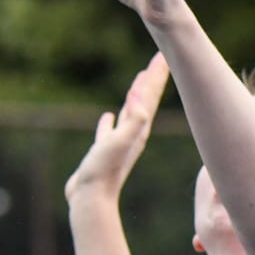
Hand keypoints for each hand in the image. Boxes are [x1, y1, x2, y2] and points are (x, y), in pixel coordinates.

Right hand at [66, 54, 170, 204]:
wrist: (90, 198)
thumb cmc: (104, 170)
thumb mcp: (119, 141)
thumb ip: (133, 120)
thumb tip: (139, 96)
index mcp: (138, 128)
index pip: (150, 96)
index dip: (156, 75)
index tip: (164, 55)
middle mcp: (133, 133)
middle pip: (145, 100)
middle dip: (152, 79)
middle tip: (160, 59)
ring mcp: (119, 142)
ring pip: (130, 112)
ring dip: (135, 95)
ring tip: (139, 80)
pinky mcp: (103, 152)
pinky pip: (109, 131)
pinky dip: (110, 122)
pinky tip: (108, 116)